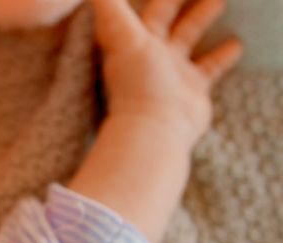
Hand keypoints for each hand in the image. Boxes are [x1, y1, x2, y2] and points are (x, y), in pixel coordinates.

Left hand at [90, 0, 241, 146]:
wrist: (155, 127)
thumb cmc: (137, 82)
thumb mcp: (123, 37)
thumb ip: (110, 10)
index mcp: (135, 42)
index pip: (149, 12)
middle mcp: (152, 55)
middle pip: (167, 21)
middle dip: (180, 3)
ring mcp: (172, 72)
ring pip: (189, 38)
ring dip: (201, 21)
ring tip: (219, 3)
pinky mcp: (193, 88)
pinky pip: (210, 66)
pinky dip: (223, 55)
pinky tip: (236, 44)